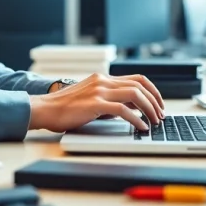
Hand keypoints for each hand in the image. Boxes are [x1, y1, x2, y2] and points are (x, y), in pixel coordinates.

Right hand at [29, 73, 165, 131]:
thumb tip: (129, 110)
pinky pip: (123, 110)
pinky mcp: (95, 104)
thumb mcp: (91, 100)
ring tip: (154, 122)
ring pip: (135, 95)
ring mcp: (99, 91)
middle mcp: (103, 81)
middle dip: (155, 101)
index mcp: (103, 78)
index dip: (152, 91)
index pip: (137, 79)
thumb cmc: (64, 108)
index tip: (159, 104)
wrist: (45, 109)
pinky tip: (140, 127)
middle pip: (140, 86)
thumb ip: (109, 102)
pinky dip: (136, 119)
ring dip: (149, 109)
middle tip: (161, 115)